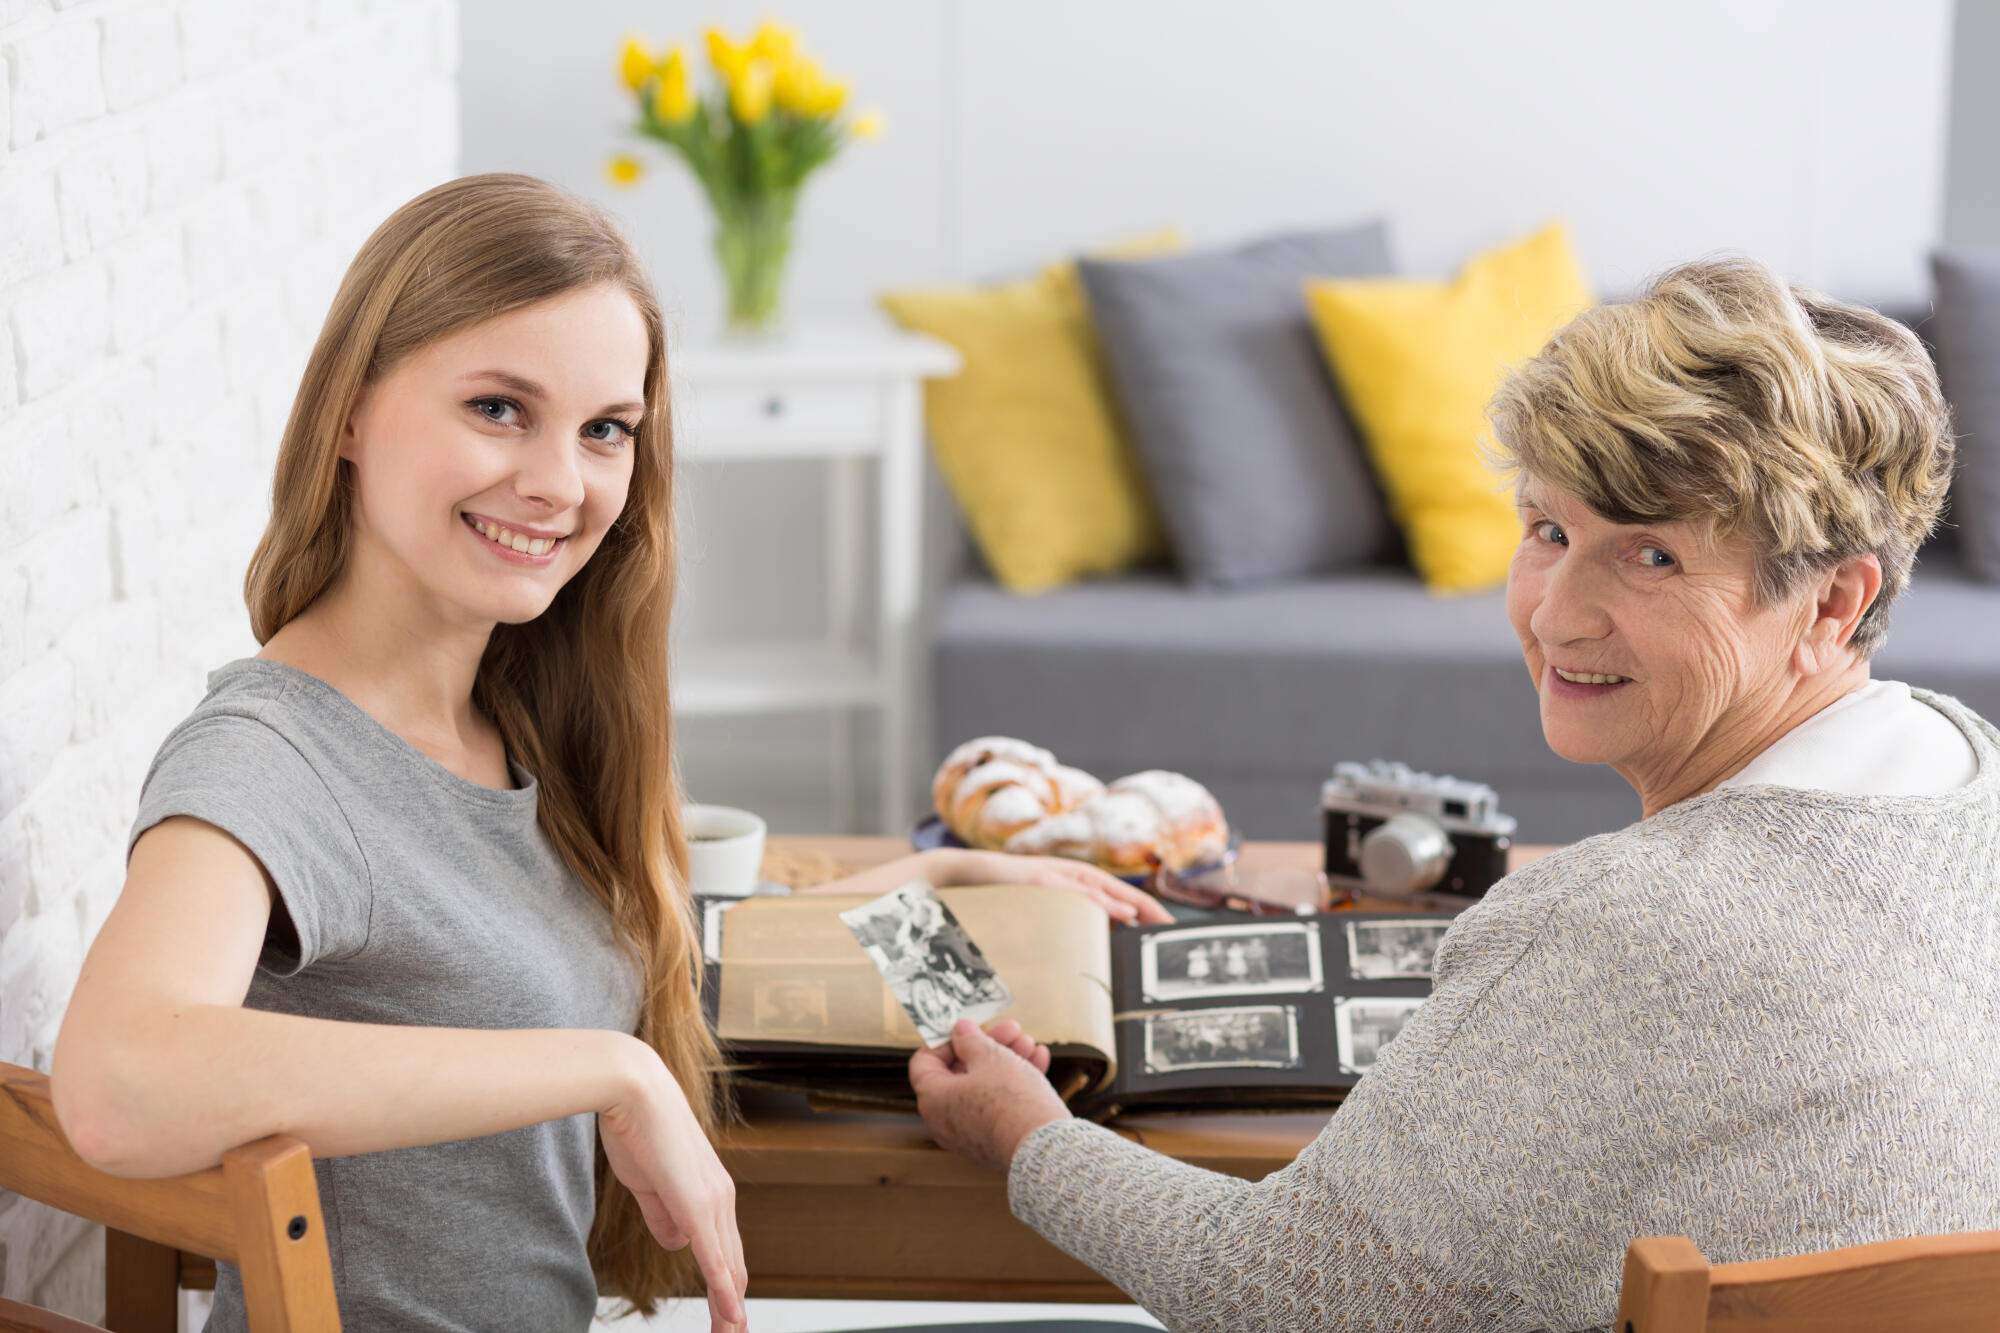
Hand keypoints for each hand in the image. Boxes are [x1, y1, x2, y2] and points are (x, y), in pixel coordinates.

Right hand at [597, 1049, 746, 1332]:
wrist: (632, 1088)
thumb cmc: (637, 1126)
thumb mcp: (648, 1182)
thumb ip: (663, 1213)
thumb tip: (677, 1242)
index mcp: (709, 1190)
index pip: (724, 1248)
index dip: (726, 1283)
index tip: (726, 1313)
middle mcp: (720, 1196)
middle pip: (734, 1263)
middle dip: (733, 1303)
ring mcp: (712, 1200)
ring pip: (729, 1266)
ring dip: (731, 1306)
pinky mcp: (697, 1203)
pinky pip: (714, 1258)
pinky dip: (724, 1291)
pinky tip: (731, 1315)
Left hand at [908, 1018, 1072, 1173]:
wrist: (1043, 1149)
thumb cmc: (1010, 1100)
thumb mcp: (990, 1057)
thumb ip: (971, 1040)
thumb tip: (960, 1031)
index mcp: (933, 1099)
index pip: (924, 1062)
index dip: (945, 1040)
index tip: (968, 1027)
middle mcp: (945, 1121)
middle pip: (960, 1072)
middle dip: (988, 1046)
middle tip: (1011, 1031)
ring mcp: (970, 1134)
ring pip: (984, 1087)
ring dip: (1007, 1060)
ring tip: (1030, 1044)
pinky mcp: (994, 1142)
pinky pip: (998, 1106)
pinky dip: (1015, 1084)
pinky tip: (1039, 1062)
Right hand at [929, 848, 1173, 924]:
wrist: (964, 874)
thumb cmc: (1000, 895)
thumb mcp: (1037, 909)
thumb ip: (1061, 920)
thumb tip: (1087, 942)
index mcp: (1073, 884)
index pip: (1117, 896)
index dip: (1144, 910)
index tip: (1165, 929)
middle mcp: (1069, 875)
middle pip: (1119, 890)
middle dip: (1148, 907)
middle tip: (1171, 927)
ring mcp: (1054, 874)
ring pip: (1101, 887)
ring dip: (1129, 901)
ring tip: (1153, 919)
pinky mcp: (1039, 878)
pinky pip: (1074, 890)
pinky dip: (1098, 899)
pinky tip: (1116, 909)